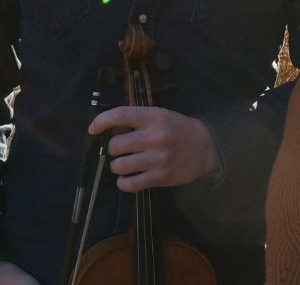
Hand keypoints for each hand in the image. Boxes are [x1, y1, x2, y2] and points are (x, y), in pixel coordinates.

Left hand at [88, 106, 218, 191]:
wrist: (206, 146)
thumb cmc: (179, 129)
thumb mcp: (162, 115)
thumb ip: (139, 119)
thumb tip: (109, 128)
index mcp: (153, 117)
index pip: (121, 115)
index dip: (102, 121)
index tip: (92, 129)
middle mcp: (154, 136)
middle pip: (116, 144)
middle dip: (113, 149)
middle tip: (120, 150)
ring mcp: (157, 158)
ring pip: (120, 165)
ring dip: (117, 166)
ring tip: (124, 164)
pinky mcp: (160, 177)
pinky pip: (130, 184)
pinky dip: (123, 183)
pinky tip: (127, 179)